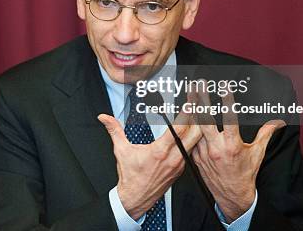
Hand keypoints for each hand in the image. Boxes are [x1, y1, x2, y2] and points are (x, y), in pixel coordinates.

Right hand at [98, 96, 201, 219]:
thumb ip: (114, 130)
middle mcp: (173, 158)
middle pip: (195, 135)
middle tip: (198, 107)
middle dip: (198, 119)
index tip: (190, 104)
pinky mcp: (180, 170)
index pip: (179, 129)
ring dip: (197, 130)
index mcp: (159, 151)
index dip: (186, 114)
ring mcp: (179, 165)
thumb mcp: (121, 150)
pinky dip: (193, 142)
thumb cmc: (130, 176)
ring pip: (195, 144)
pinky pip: (191, 152)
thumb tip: (104, 118)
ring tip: (198, 117)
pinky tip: (192, 135)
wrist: (136, 198)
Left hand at [191, 88, 284, 221]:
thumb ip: (265, 134)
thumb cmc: (246, 173)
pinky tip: (186, 111)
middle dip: (202, 100)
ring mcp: (204, 152)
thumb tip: (277, 122)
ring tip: (190, 91)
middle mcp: (216, 148)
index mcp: (232, 145)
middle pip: (206, 120)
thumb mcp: (257, 153)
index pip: (229, 119)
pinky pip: (190, 138)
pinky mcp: (195, 156)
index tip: (224, 87)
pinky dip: (188, 125)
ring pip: (195, 127)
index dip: (227, 101)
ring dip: (192, 108)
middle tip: (199, 84)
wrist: (232, 195)